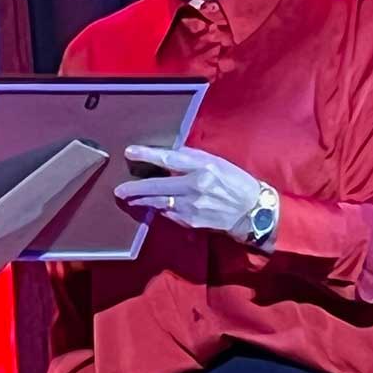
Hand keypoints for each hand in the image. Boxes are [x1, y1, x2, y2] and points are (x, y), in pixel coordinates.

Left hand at [115, 145, 263, 243]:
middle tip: (119, 189)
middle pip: (156, 186)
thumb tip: (169, 155)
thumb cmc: (235, 181)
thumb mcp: (216, 162)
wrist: (252, 211)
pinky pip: (169, 213)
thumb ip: (192, 158)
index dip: (147, 154)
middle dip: (135, 188)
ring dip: (142, 201)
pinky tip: (151, 207)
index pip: (169, 158)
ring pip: (159, 203)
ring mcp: (191, 206)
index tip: (130, 151)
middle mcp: (194, 186)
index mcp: (202, 167)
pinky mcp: (191, 221)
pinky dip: (159, 209)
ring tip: (129, 198)